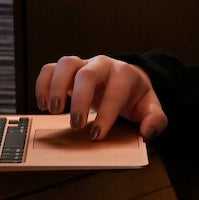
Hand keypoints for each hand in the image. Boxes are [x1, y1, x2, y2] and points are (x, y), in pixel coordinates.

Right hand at [35, 55, 167, 139]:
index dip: (106, 115)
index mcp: (125, 75)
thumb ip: (155, 120)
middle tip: (76, 125)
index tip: (96, 135)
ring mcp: (83, 65)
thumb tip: (148, 131)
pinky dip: (42, 84)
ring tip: (53, 111)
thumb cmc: (135, 98)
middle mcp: (103, 65)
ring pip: (66, 64)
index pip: (115, 92)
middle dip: (80, 100)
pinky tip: (42, 104)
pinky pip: (50, 69)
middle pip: (88, 74)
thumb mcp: (150, 108)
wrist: (125, 81)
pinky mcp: (68, 70)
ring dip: (56, 87)